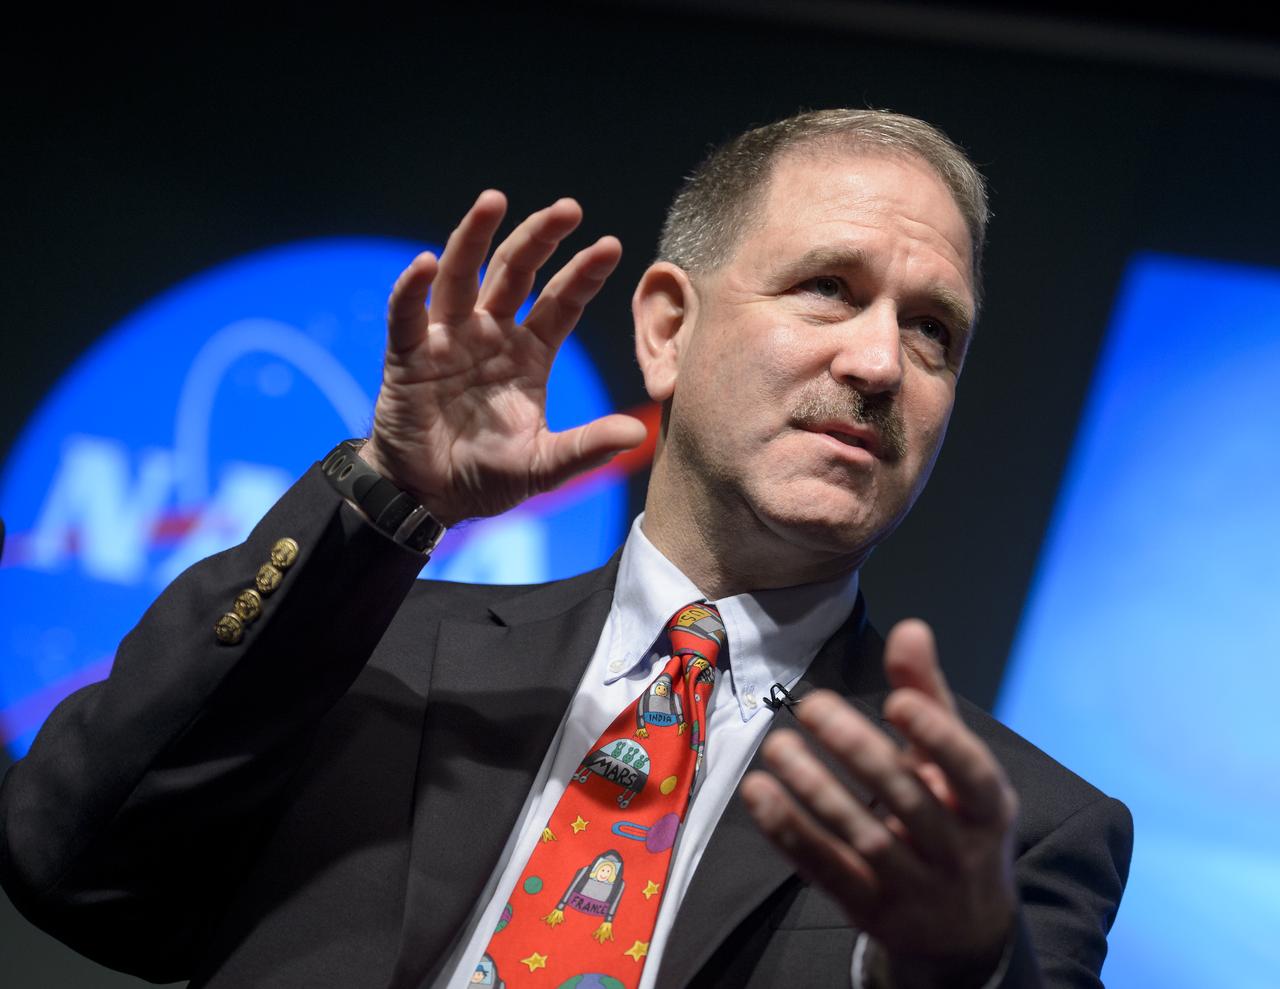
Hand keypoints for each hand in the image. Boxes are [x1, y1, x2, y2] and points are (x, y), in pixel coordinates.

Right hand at [361, 191, 646, 525]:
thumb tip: (641, 433)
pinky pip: (407, 314)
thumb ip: (587, 447)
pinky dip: (413, 287)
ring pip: (462, 276)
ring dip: (475, 237)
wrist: (430, 498)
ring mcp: (448, 339)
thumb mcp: (544, 465)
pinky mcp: (407, 355)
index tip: (611, 246)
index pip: (562, 302)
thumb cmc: (487, 476)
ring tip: (494, 200)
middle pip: (517, 272)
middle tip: (568, 208)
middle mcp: (490, 333)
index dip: (584, 274)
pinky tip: (425, 261)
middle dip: (540, 238)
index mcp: (529, 353)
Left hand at [740, 619, 1017, 986]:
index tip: (896, 702)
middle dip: (859, 751)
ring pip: (864, 837)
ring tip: (777, 745)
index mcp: (988, 806)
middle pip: (908, 800)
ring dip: (815, 790)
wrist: (965, 930)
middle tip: (812, 706)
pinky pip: (827, 870)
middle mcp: (958, 850)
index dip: (937, 738)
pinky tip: (759, 793)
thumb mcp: (958, 765)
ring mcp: (915, 887)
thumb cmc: (957, 821)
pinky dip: (790, 831)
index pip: (971, 772)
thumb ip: (930, 696)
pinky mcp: (871, 910)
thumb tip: (911, 629)